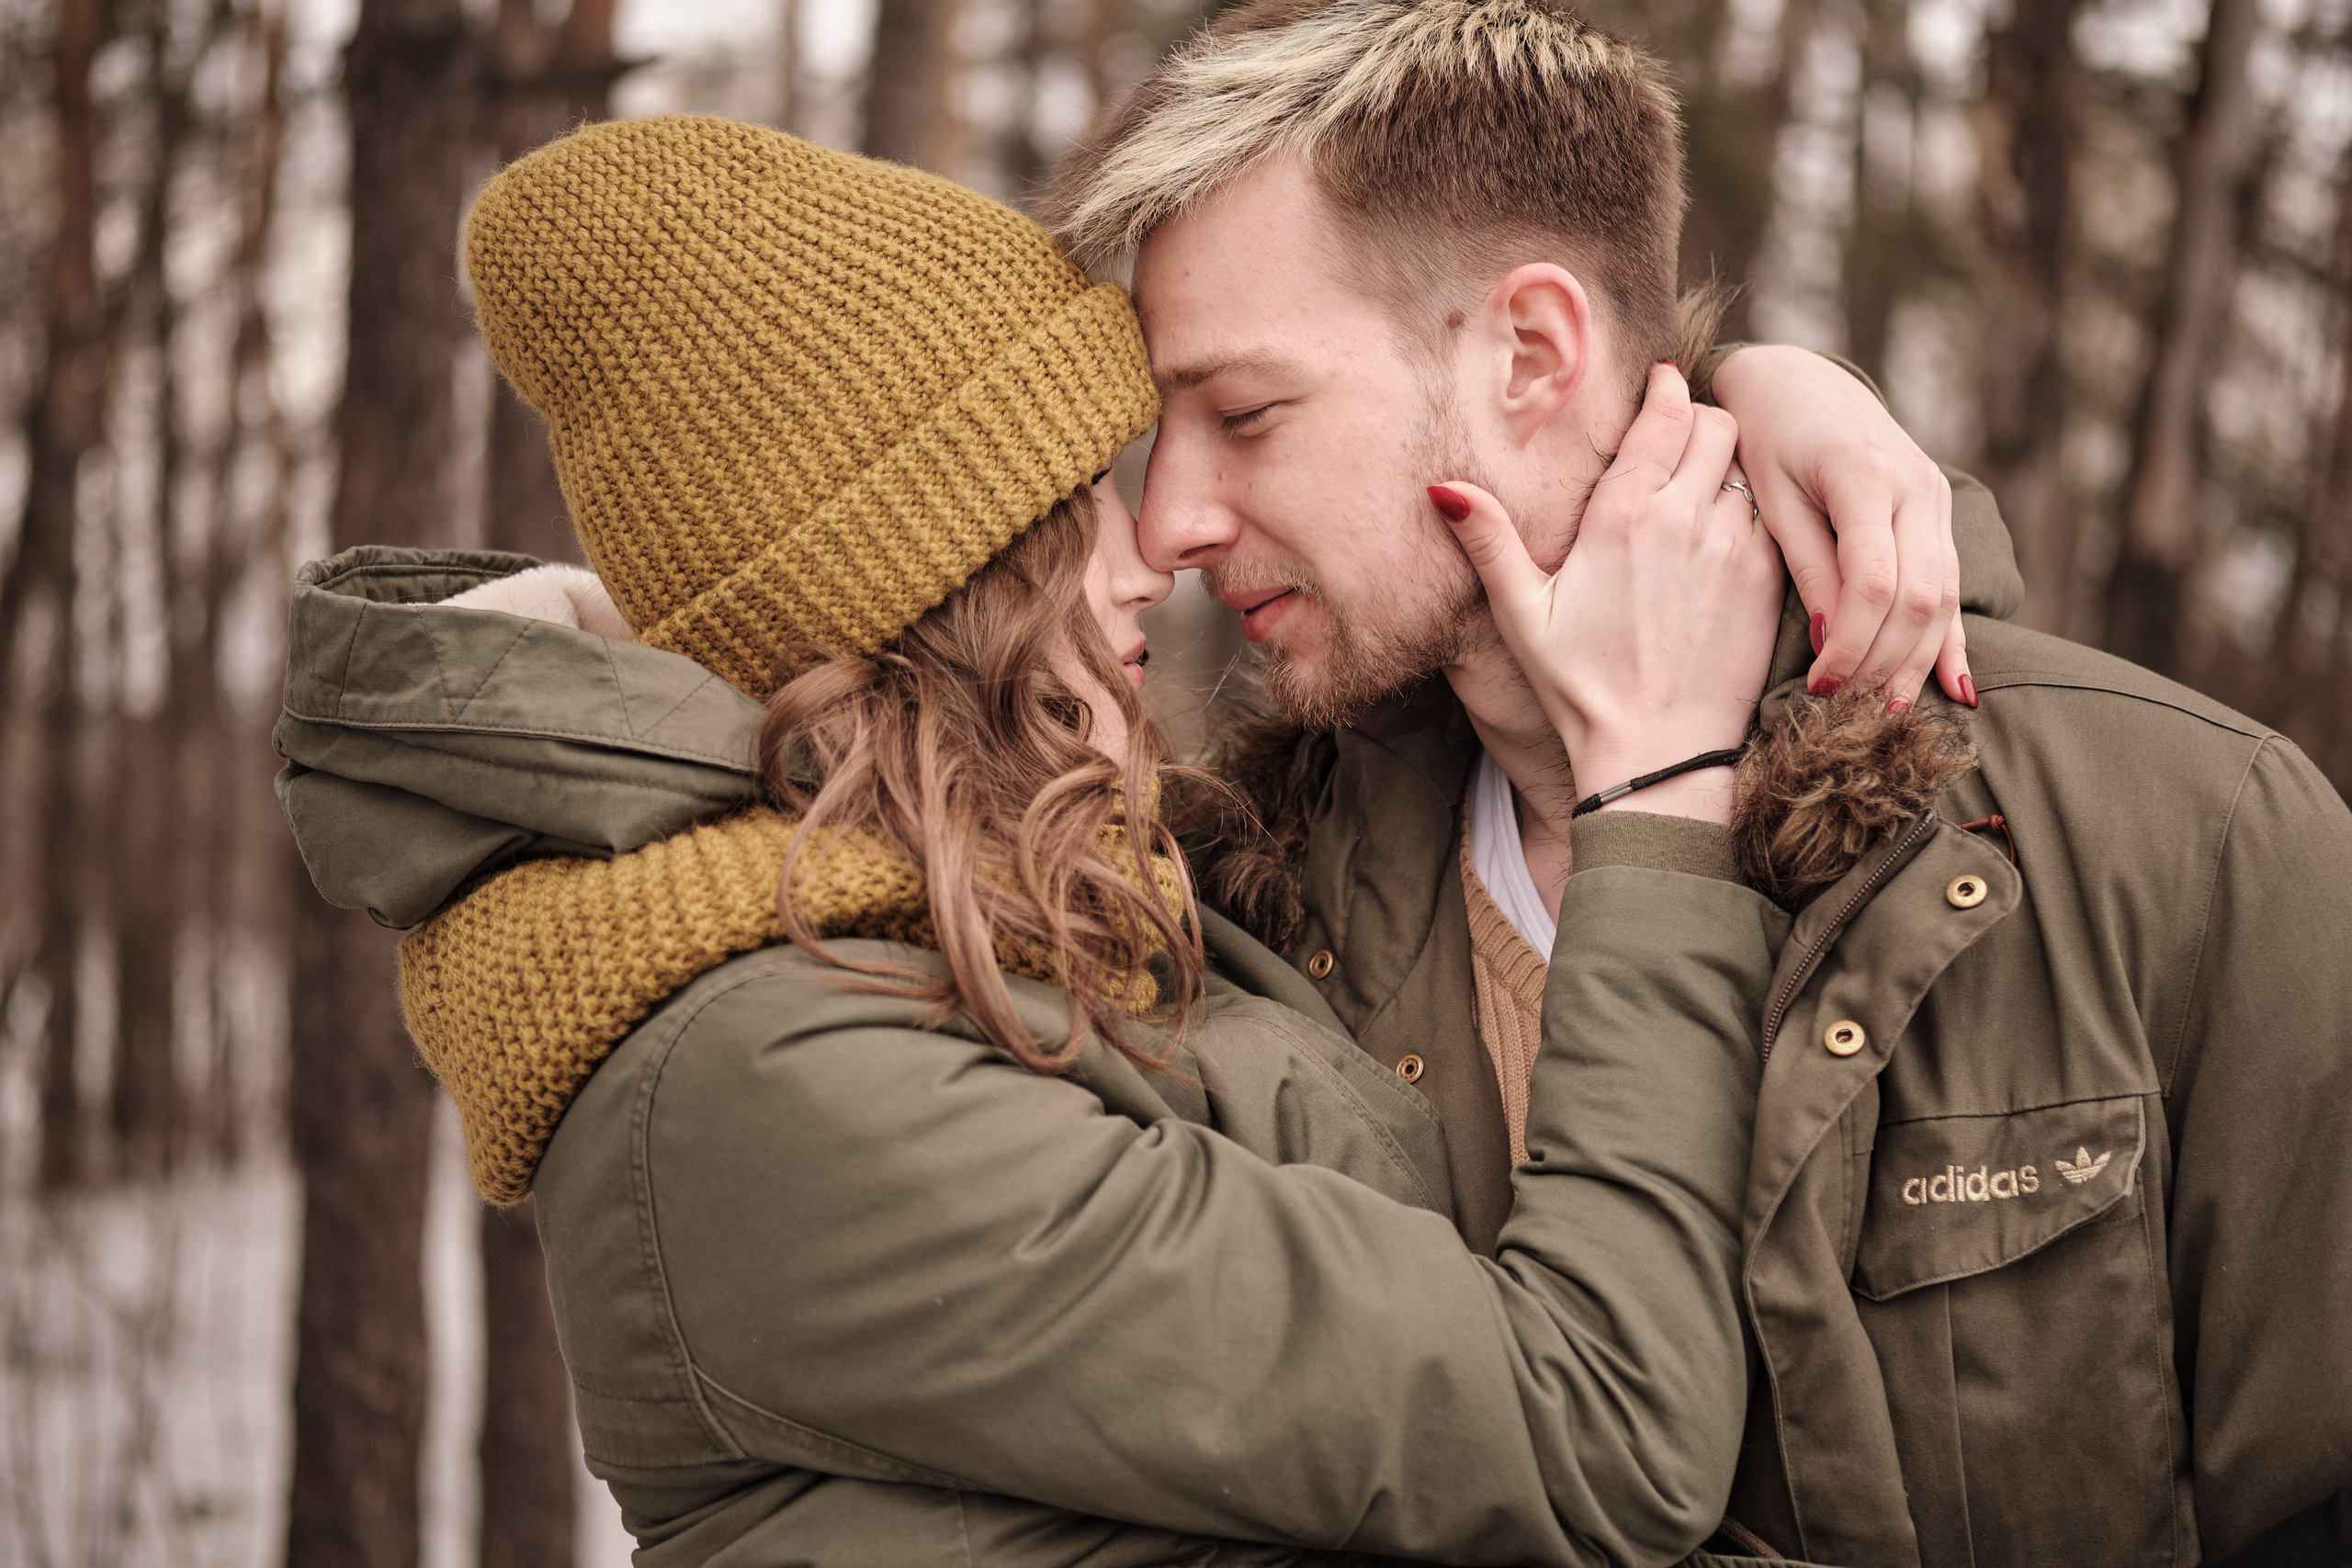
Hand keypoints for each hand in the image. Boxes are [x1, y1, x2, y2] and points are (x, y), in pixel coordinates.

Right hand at [1431, 365, 1784, 824]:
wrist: (1656, 754)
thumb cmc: (1581, 689)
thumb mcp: (1523, 615)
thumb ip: (1489, 542)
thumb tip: (1442, 487)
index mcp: (1623, 515)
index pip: (1664, 414)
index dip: (1665, 390)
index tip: (1660, 387)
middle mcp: (1687, 519)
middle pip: (1718, 425)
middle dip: (1701, 421)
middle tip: (1682, 438)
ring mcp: (1737, 549)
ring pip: (1751, 467)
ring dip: (1731, 467)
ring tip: (1707, 486)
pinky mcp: (1769, 581)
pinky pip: (1774, 517)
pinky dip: (1757, 512)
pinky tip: (1729, 536)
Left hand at [1710, 344, 1970, 709]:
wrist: (1798, 383)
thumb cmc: (1768, 441)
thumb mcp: (1771, 498)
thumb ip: (1806, 566)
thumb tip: (1828, 641)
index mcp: (1864, 476)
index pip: (1874, 582)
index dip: (1851, 643)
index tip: (1818, 685)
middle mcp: (1915, 486)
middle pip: (1919, 597)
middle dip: (1886, 663)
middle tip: (1849, 711)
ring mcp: (1935, 498)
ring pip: (1944, 596)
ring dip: (1917, 661)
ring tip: (1889, 714)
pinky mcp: (1939, 511)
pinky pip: (1953, 585)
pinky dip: (1951, 640)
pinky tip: (1957, 690)